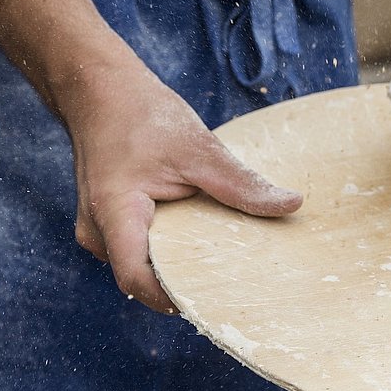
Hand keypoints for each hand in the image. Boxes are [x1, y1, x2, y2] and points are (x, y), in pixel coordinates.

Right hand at [64, 59, 300, 312]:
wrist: (101, 91)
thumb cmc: (143, 116)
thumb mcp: (199, 149)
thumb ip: (241, 183)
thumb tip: (292, 205)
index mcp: (114, 215)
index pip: (137, 280)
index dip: (175, 297)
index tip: (219, 298)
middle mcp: (98, 232)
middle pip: (144, 277)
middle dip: (187, 282)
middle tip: (236, 284)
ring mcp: (100, 231)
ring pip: (143, 263)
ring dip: (179, 262)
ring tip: (225, 259)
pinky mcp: (111, 224)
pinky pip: (141, 247)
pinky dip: (171, 245)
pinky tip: (203, 236)